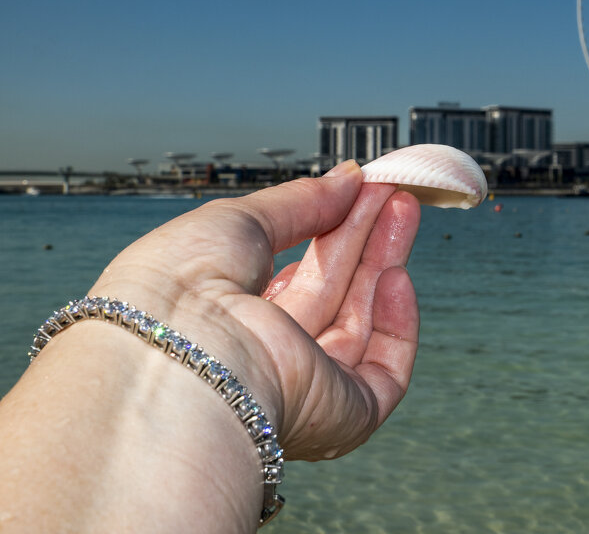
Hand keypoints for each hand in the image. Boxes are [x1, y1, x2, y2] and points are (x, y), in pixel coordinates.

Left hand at [88, 160, 420, 460]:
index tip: (357, 190)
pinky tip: (397, 275)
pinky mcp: (341, 416)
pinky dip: (397, 324)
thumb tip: (349, 178)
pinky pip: (385, 371)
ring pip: (362, 323)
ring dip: (384, 262)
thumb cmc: (179, 288)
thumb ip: (299, 202)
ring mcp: (305, 389)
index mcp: (228, 324)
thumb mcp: (235, 221)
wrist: (177, 355)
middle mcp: (265, 361)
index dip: (329, 230)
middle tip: (393, 193)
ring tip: (405, 208)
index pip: (292, 278)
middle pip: (332, 293)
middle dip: (364, 237)